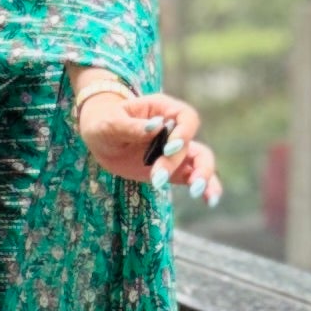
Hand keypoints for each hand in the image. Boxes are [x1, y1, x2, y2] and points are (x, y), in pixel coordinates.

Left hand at [71, 81, 220, 205]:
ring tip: (197, 192)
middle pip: (191, 144)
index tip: (169, 149)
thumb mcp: (110, 122)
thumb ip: (132, 125)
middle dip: (176, 162)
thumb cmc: (104, 122)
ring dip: (203, 176)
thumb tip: (156, 126)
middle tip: (157, 179)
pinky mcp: (172, 170)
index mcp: (163, 110)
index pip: (186, 118)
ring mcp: (175, 152)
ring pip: (201, 161)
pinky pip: (193, 178)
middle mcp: (174, 130)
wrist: (100, 138)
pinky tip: (209, 201)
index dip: (183, 133)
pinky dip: (205, 188)